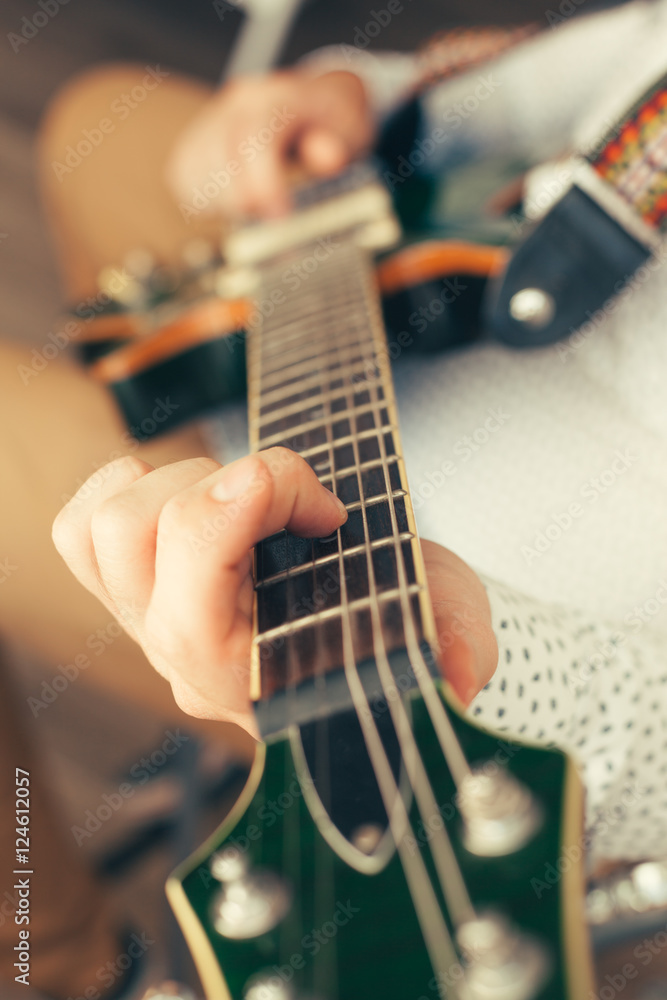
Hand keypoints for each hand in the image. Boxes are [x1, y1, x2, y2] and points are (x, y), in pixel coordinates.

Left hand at [52, 451, 496, 738]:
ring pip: (105, 528)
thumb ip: (459, 650)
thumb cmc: (395, 617)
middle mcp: (181, 656)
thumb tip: (455, 675)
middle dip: (225, 484)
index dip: (258, 510)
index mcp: (250, 681)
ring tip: (245, 493)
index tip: (329, 508)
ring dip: (179, 481)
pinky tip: (193, 490)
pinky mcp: (127, 582)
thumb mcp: (445, 625)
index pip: (194, 611)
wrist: (361, 619)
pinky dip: (127, 487)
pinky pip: (81, 528)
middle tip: (294, 496)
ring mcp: (145, 617)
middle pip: (137, 540)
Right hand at [167, 69, 374, 219]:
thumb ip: (339, 144)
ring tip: (256, 210)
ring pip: (196, 166)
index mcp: (276, 96)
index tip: (279, 216)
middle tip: (273, 223)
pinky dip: (201, 200)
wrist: (316, 105)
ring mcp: (213, 119)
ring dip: (223, 202)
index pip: (253, 134)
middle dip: (243, 199)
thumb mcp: (351, 131)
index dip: (261, 180)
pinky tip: (230, 207)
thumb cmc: (333, 126)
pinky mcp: (195, 141)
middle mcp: (238, 102)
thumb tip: (327, 156)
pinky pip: (182, 175)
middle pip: (221, 152)